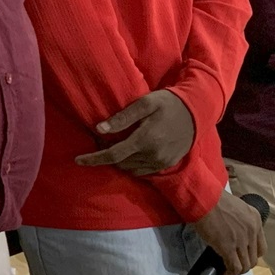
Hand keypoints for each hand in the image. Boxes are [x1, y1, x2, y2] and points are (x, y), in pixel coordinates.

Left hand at [76, 90, 195, 175]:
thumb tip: (99, 129)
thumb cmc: (169, 103)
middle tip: (104, 139)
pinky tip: (132, 150)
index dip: (93, 159)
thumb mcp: (145, 104)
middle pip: (120, 162)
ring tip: (119, 144)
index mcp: (145, 140)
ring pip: (130, 168)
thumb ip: (122, 118)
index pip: (113, 155)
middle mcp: (153, 156)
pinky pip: (142, 170)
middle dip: (107, 154)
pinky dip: (133, 163)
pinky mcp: (167, 165)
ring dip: (120, 160)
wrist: (198, 111)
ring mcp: (161, 163)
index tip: (77, 160)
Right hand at [191, 192, 264, 274]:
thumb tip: (232, 232)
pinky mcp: (228, 247)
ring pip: (245, 266)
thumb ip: (239, 220)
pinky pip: (233, 268)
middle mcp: (252, 230)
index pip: (261, 247)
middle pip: (253, 259)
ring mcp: (242, 240)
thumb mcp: (234, 207)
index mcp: (255, 219)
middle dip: (243, 266)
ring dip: (235, 273)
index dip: (251, 256)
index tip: (241, 258)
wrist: (204, 198)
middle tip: (231, 268)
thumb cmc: (213, 199)